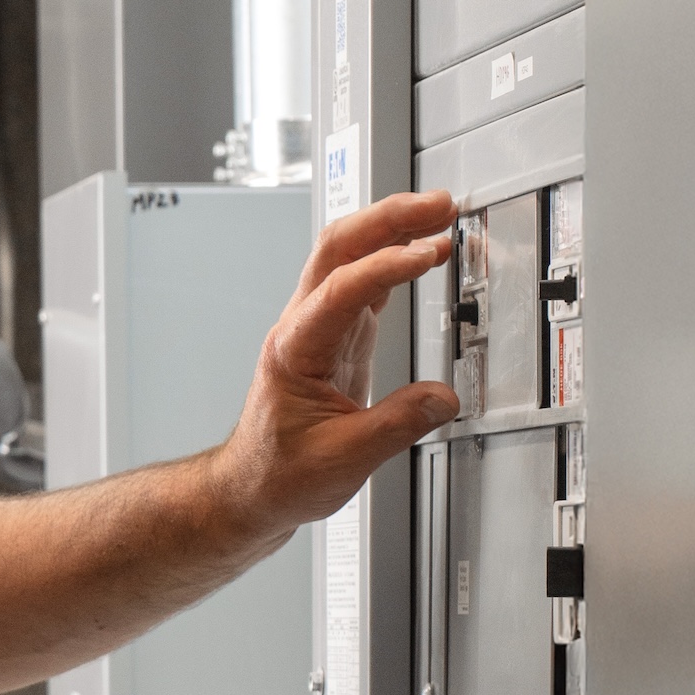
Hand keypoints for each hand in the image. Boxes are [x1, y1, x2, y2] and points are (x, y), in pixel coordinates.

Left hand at [211, 188, 461, 542]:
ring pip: (349, 256)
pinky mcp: (336, 338)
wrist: (251, 489)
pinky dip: (394, 260)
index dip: (386, 267)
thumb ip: (396, 426)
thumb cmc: (277, 475)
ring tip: (440, 214)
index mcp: (293, 351)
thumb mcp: (342, 460)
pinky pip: (363, 283)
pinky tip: (423, 251)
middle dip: (388, 217)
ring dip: (392, 228)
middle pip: (338, 248)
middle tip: (439, 206)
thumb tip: (442, 399)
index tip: (427, 253)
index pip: (340, 289)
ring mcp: (318, 329)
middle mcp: (301, 329)